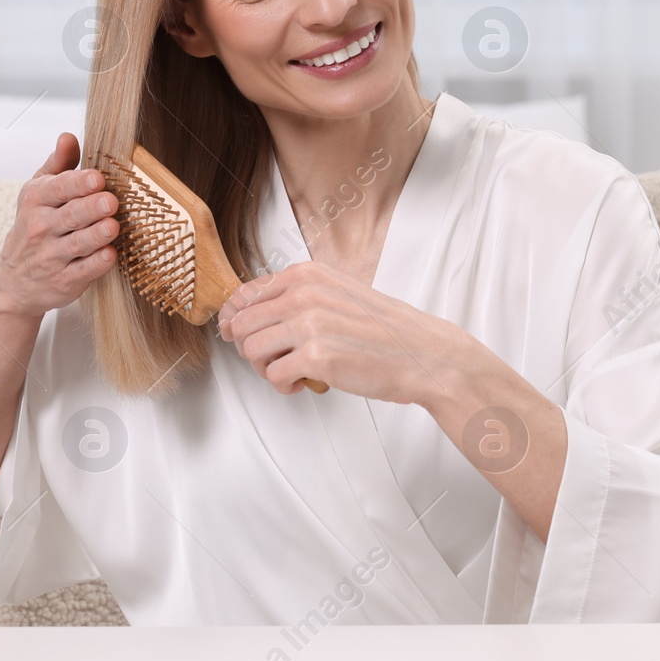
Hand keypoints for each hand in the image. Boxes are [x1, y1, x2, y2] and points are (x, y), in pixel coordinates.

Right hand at [0, 132, 117, 321]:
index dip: (77, 183)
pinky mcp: (64, 281)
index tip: (97, 178)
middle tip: (111, 200)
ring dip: (96, 235)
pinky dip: (96, 264)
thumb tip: (68, 136)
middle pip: (70, 215)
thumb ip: (57, 165)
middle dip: (91, 208)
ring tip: (113, 225)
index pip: (57, 189)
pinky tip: (110, 254)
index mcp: (36, 201)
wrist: (14, 281)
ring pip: (77, 244)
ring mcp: (52, 257)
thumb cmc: (34, 226)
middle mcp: (41, 228)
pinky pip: (82, 271)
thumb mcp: (38, 192)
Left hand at [216, 260, 469, 402]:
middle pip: (243, 324)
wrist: (423, 353)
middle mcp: (304, 295)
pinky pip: (274, 376)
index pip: (246, 294)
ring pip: (252, 350)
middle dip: (251, 348)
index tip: (239, 334)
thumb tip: (254, 313)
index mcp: (307, 275)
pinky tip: (304, 383)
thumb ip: (299, 297)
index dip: (236, 320)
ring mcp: (309, 325)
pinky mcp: (316, 358)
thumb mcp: (338, 294)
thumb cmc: (385, 330)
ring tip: (291, 372)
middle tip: (273, 359)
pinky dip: (284, 386)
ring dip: (266, 368)